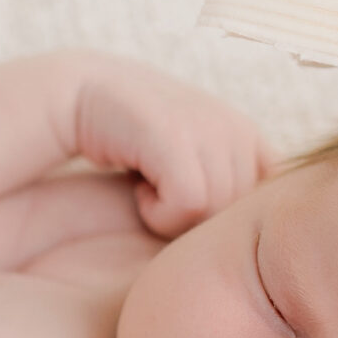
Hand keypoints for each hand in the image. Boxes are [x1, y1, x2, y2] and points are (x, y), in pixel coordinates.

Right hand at [71, 57, 274, 236]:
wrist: (79, 97)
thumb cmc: (132, 141)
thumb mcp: (191, 162)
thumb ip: (223, 190)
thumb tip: (244, 241)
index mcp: (247, 137)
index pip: (259, 210)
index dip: (215, 219)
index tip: (177, 195)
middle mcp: (238, 130)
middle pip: (235, 219)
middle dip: (192, 222)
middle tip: (157, 193)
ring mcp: (212, 131)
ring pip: (212, 215)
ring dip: (170, 219)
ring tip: (147, 186)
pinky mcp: (180, 138)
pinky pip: (188, 206)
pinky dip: (156, 213)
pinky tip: (138, 188)